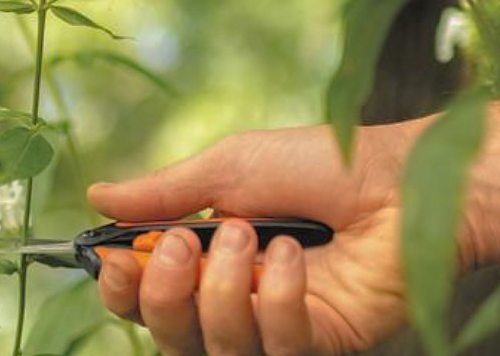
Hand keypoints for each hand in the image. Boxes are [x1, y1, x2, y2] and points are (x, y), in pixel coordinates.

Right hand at [88, 123, 420, 355]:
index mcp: (207, 257)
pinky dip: (277, 299)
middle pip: (168, 334)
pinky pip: (276, 347)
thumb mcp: (229, 167)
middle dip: (163, 294)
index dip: (122, 287)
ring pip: (215, 348)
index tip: (116, 258)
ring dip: (221, 291)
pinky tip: (297, 256)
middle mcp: (235, 299)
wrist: (403, 178)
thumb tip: (96, 195)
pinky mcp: (319, 344)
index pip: (144, 296)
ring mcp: (276, 327)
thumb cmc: (320, 163)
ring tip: (251, 234)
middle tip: (183, 245)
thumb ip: (163, 192)